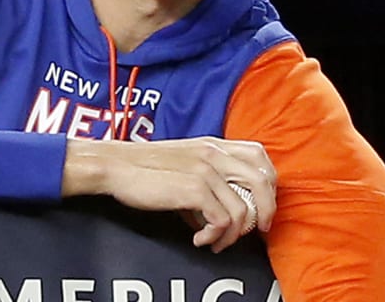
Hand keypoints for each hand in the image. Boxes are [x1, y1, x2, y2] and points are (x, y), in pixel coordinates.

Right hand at [63, 136, 276, 252]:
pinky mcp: (194, 189)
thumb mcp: (184, 161)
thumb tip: (221, 211)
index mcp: (213, 144)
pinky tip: (199, 238)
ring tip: (216, 241)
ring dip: (233, 234)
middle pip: (262, 181)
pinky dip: (214, 235)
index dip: (268, 183)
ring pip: (244, 209)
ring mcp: (206, 170)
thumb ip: (207, 177)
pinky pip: (222, 221)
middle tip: (256, 231)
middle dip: (266, 211)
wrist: (116, 165)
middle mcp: (214, 153)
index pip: (259, 155)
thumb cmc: (145, 168)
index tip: (262, 206)